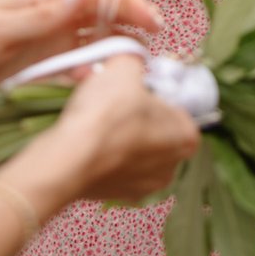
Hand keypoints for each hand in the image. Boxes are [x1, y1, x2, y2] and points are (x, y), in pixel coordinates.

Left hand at [0, 0, 164, 99]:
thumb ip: (41, 16)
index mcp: (41, 1)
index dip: (128, 5)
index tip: (154, 22)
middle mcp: (49, 21)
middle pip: (101, 20)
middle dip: (130, 29)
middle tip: (155, 48)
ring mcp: (46, 48)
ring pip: (93, 47)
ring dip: (115, 56)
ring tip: (135, 72)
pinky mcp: (41, 74)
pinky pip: (76, 73)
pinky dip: (93, 78)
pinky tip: (99, 90)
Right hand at [19, 55, 199, 201]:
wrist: (68, 159)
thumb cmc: (106, 113)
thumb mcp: (124, 66)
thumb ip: (133, 59)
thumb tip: (130, 59)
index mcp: (186, 136)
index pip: (176, 107)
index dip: (153, 92)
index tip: (132, 86)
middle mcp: (171, 166)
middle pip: (153, 127)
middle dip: (132, 111)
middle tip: (109, 95)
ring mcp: (143, 186)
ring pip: (131, 146)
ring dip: (116, 130)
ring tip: (92, 113)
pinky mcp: (115, 196)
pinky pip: (111, 165)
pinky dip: (101, 151)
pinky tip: (84, 137)